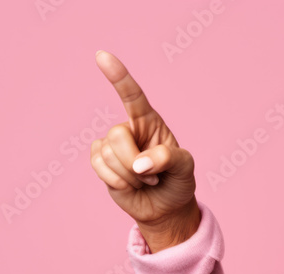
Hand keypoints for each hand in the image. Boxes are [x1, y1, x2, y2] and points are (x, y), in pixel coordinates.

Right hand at [91, 50, 197, 230]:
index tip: (102, 56)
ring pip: (107, 154)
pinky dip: (117, 181)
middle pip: (116, 135)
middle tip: (151, 176)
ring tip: (143, 181)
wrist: (166, 207)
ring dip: (129, 176)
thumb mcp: (185, 168)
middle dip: (133, 161)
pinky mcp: (101, 162)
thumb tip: (139, 163)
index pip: (132, 95)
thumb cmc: (178, 181)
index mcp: (150, 122)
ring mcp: (112, 146)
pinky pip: (98, 166)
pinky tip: (129, 186)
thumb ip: (168, 159)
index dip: (118, 76)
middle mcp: (129, 129)